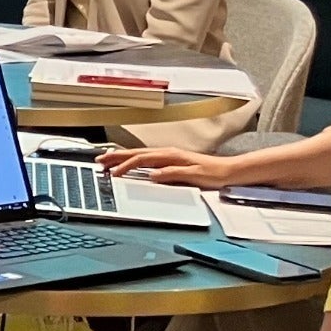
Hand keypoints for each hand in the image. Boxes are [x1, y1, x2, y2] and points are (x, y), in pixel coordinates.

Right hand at [98, 145, 235, 185]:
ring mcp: (170, 156)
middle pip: (137, 153)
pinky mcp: (173, 161)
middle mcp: (169, 154)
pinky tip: (131, 164)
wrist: (230, 172)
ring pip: (141, 155)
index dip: (126, 166)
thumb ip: (172, 174)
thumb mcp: (194, 176)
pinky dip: (134, 160)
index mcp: (171, 156)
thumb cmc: (215, 174)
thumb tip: (152, 175)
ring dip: (123, 157)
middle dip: (117, 157)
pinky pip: (148, 158)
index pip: (142, 160)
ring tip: (109, 160)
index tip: (113, 174)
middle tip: (100, 161)